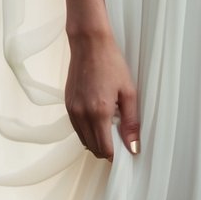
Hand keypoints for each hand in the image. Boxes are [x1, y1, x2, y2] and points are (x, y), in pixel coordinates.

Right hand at [64, 31, 140, 160]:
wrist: (89, 44)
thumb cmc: (111, 64)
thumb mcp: (128, 91)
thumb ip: (131, 122)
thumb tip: (133, 147)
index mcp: (99, 112)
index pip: (104, 149)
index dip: (115, 154)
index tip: (124, 150)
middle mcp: (82, 115)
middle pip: (92, 148)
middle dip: (105, 150)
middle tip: (118, 139)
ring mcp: (72, 110)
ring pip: (83, 140)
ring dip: (95, 141)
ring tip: (109, 127)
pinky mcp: (67, 105)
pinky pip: (76, 128)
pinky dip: (86, 131)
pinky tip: (98, 118)